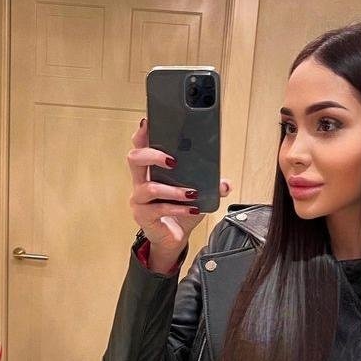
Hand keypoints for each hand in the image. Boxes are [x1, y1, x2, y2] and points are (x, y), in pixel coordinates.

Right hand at [128, 117, 231, 253]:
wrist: (172, 238)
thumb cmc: (179, 212)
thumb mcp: (197, 195)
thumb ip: (210, 186)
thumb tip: (225, 184)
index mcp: (150, 170)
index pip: (140, 145)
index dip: (142, 133)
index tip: (149, 122)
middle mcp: (140, 181)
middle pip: (134, 158)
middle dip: (153, 155)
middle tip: (172, 160)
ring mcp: (139, 199)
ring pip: (149, 187)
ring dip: (173, 190)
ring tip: (191, 193)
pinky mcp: (143, 216)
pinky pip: (159, 209)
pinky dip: (178, 208)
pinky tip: (192, 210)